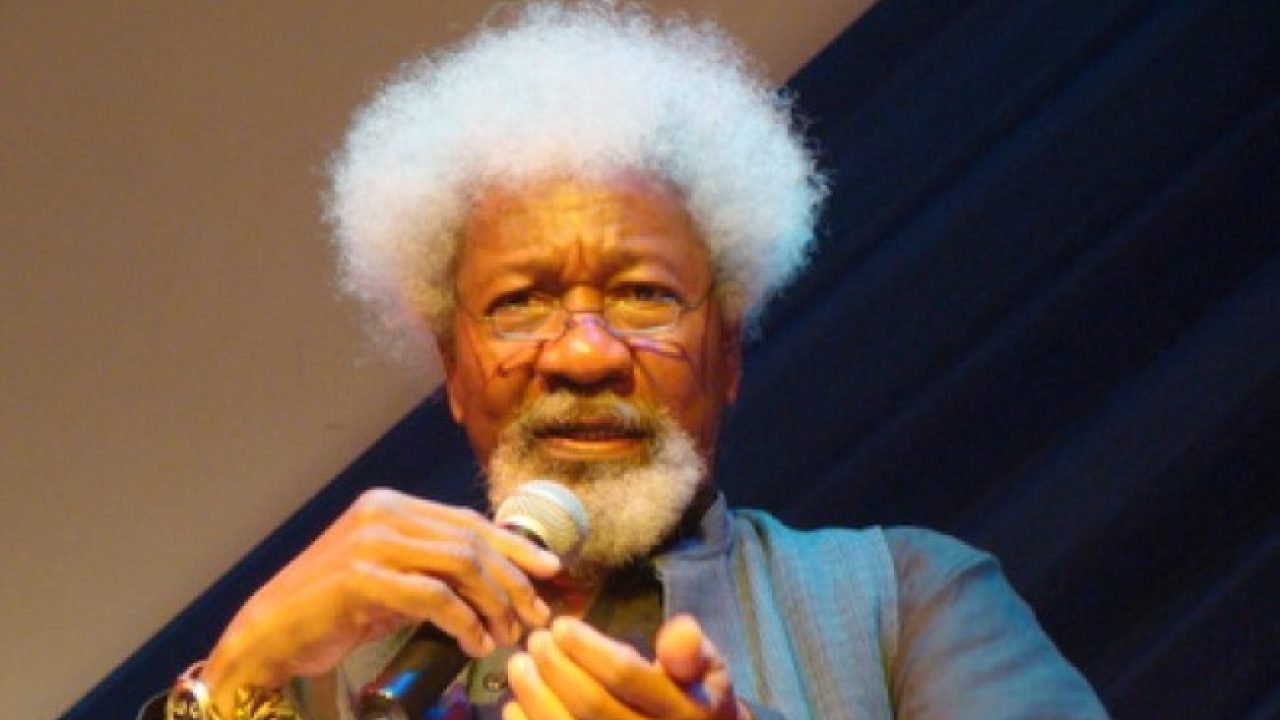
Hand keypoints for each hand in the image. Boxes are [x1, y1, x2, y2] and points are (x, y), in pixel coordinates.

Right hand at [202, 487, 560, 712]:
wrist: (267, 636)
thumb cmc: (331, 612)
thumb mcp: (390, 580)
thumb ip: (432, 568)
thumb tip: (497, 579)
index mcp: (392, 505)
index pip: (469, 521)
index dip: (515, 545)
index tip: (550, 571)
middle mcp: (383, 513)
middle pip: (472, 541)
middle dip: (512, 582)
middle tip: (535, 616)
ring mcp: (370, 542)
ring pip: (460, 565)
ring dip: (493, 605)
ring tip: (505, 637)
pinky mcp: (361, 578)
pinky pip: (434, 597)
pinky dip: (463, 623)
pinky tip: (473, 645)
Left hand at [503, 614, 747, 719]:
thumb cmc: (693, 698)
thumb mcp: (707, 670)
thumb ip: (689, 651)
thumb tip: (680, 628)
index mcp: (685, 711)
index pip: (627, 677)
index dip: (589, 649)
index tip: (561, 625)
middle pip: (591, 706)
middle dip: (556, 668)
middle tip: (536, 640)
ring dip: (535, 697)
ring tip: (519, 665)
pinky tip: (514, 707)